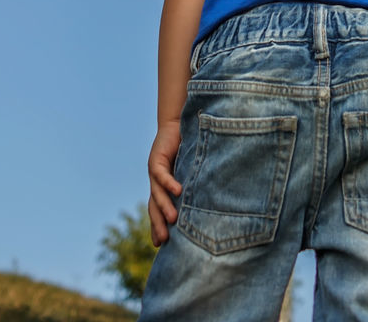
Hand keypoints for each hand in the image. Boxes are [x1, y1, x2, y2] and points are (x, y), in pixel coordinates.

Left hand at [147, 119, 182, 246]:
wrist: (176, 122)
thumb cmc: (186, 146)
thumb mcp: (190, 170)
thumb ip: (194, 184)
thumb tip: (213, 201)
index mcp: (162, 187)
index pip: (158, 210)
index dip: (157, 226)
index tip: (160, 245)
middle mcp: (156, 182)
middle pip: (154, 207)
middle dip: (158, 224)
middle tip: (163, 241)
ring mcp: (155, 172)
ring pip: (157, 194)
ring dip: (165, 207)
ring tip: (173, 219)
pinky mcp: (156, 159)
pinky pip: (161, 174)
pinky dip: (169, 183)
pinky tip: (178, 191)